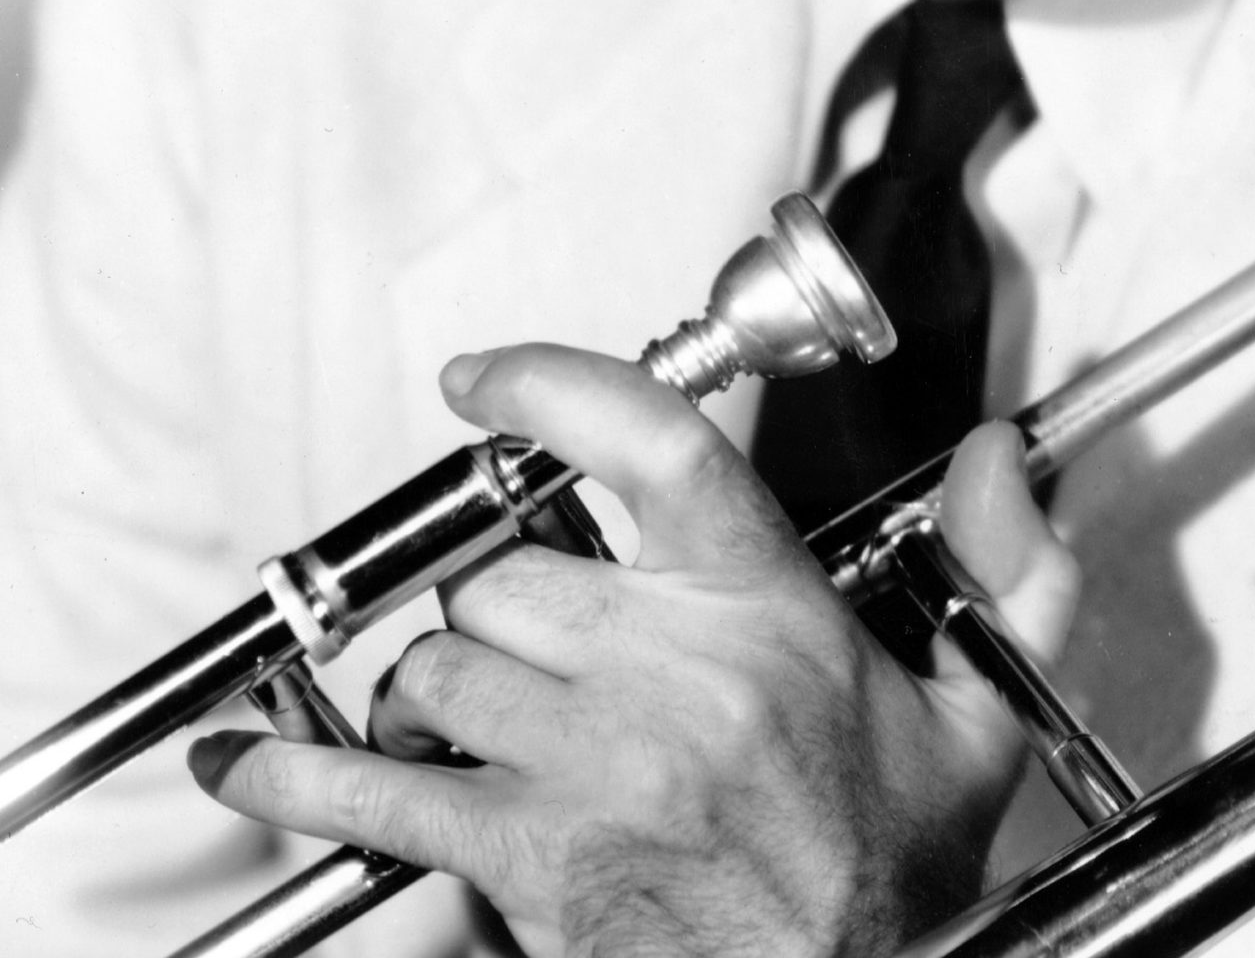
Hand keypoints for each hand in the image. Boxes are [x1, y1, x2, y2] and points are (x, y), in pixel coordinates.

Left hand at [188, 345, 1079, 957]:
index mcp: (768, 615)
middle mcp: (673, 674)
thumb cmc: (890, 879)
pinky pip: (374, 791)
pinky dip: (292, 775)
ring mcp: (589, 767)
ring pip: (443, 664)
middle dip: (509, 609)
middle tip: (536, 648)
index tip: (480, 376)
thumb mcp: (976, 722)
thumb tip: (1003, 460)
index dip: (553, 386)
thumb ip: (1009, 574)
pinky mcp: (524, 859)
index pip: (652, 443)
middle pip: (515, 573)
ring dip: (437, 691)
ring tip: (473, 724)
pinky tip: (244, 762)